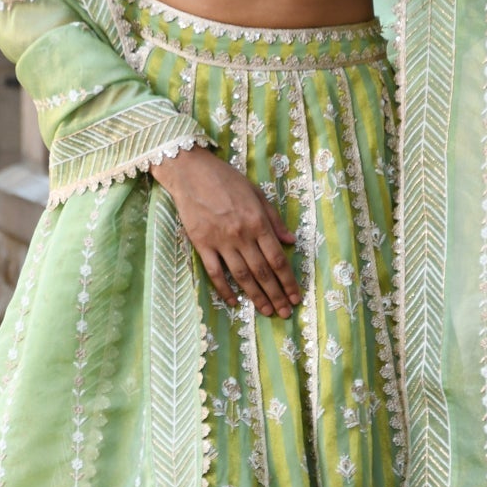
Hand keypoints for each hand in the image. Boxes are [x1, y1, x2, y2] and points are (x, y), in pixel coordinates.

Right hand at [151, 146, 301, 316]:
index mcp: (258, 222)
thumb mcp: (257, 194)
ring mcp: (220, 241)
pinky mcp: (201, 244)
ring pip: (242, 276)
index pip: (277, 259)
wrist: (191, 173)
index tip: (295, 297)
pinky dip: (225, 289)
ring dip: (256, 296)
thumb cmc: (227, 180)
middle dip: (276, 295)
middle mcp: (242, 235)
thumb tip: (291, 241)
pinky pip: (215, 272)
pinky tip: (234, 301)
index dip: (288, 281)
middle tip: (284, 313)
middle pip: (262, 272)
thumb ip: (274, 220)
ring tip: (266, 311)